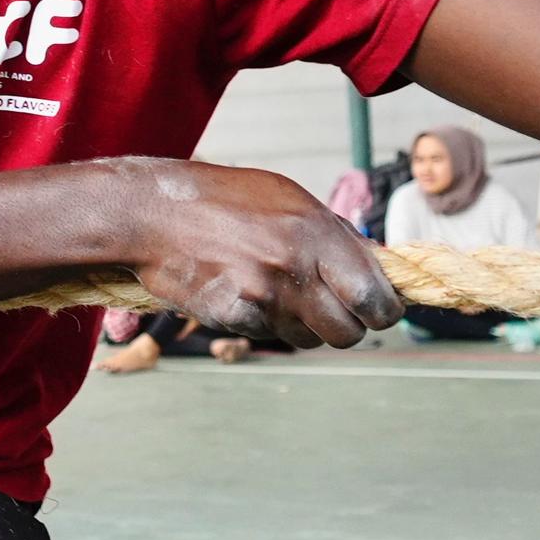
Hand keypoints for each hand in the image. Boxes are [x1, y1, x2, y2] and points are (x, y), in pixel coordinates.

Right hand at [108, 159, 402, 348]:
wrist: (156, 214)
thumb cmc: (226, 199)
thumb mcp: (290, 200)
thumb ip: (334, 235)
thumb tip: (376, 269)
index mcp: (317, 233)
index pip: (375, 298)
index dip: (383, 311)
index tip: (378, 308)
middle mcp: (295, 268)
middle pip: (348, 333)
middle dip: (348, 326)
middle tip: (335, 309)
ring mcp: (264, 297)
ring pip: (310, 340)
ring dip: (306, 326)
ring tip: (282, 292)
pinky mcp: (235, 318)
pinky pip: (270, 336)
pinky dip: (268, 323)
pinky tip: (249, 293)